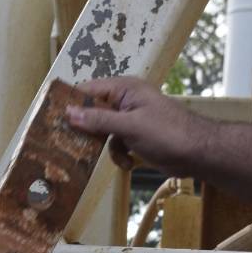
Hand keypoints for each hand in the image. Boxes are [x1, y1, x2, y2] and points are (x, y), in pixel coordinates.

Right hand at [68, 77, 211, 175]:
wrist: (198, 153)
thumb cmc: (168, 133)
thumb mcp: (130, 126)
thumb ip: (99, 119)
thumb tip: (69, 112)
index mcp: (124, 89)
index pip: (88, 90)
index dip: (71, 104)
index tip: (53, 119)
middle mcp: (125, 101)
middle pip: (92, 112)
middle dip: (88, 130)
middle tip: (74, 146)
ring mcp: (130, 119)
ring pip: (103, 132)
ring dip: (107, 147)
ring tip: (120, 155)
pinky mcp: (135, 137)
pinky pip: (116, 144)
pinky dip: (120, 155)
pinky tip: (130, 162)